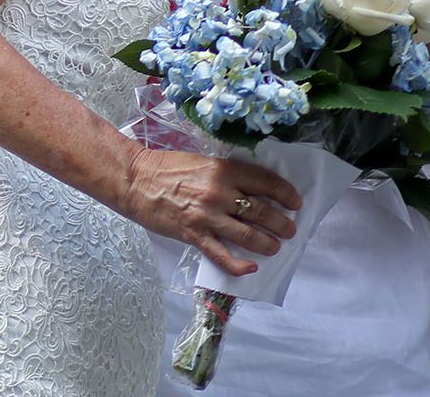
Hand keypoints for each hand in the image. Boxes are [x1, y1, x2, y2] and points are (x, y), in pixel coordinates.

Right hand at [118, 148, 301, 275]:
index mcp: (223, 170)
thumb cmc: (166, 167)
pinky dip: (239, 265)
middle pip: (261, 211)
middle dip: (281, 224)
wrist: (135, 179)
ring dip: (267, 244)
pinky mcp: (194, 235)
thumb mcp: (202, 162)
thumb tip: (251, 191)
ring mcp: (207, 216)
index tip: (294, 202)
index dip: (285, 193)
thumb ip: (226, 175)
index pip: (265, 182)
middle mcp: (219, 193)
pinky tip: (251, 268)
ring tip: (275, 247)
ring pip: (248, 235)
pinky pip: (222, 255)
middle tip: (289, 230)